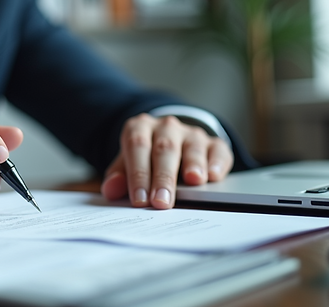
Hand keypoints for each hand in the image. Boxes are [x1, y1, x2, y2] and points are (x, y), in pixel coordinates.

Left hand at [100, 114, 231, 208]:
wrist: (171, 139)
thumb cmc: (146, 156)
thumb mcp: (128, 161)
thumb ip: (119, 175)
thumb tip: (110, 190)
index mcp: (140, 127)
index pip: (137, 146)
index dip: (138, 174)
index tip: (139, 199)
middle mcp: (167, 127)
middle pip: (164, 149)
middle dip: (163, 177)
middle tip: (162, 201)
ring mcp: (192, 134)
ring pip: (192, 147)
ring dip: (193, 164)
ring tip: (194, 182)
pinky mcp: (214, 143)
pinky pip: (217, 150)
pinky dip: (217, 163)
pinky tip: (214, 176)